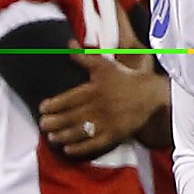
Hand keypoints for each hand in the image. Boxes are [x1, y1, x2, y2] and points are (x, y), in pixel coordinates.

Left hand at [39, 47, 165, 157]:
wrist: (151, 93)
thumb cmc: (124, 78)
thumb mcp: (104, 65)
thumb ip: (84, 57)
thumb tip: (69, 44)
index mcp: (93, 90)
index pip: (68, 99)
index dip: (53, 105)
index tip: (42, 109)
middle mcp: (98, 107)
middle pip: (71, 117)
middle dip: (54, 122)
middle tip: (42, 125)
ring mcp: (107, 122)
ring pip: (81, 131)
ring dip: (63, 136)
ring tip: (51, 137)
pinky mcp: (116, 134)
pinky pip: (96, 144)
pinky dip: (81, 148)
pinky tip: (68, 150)